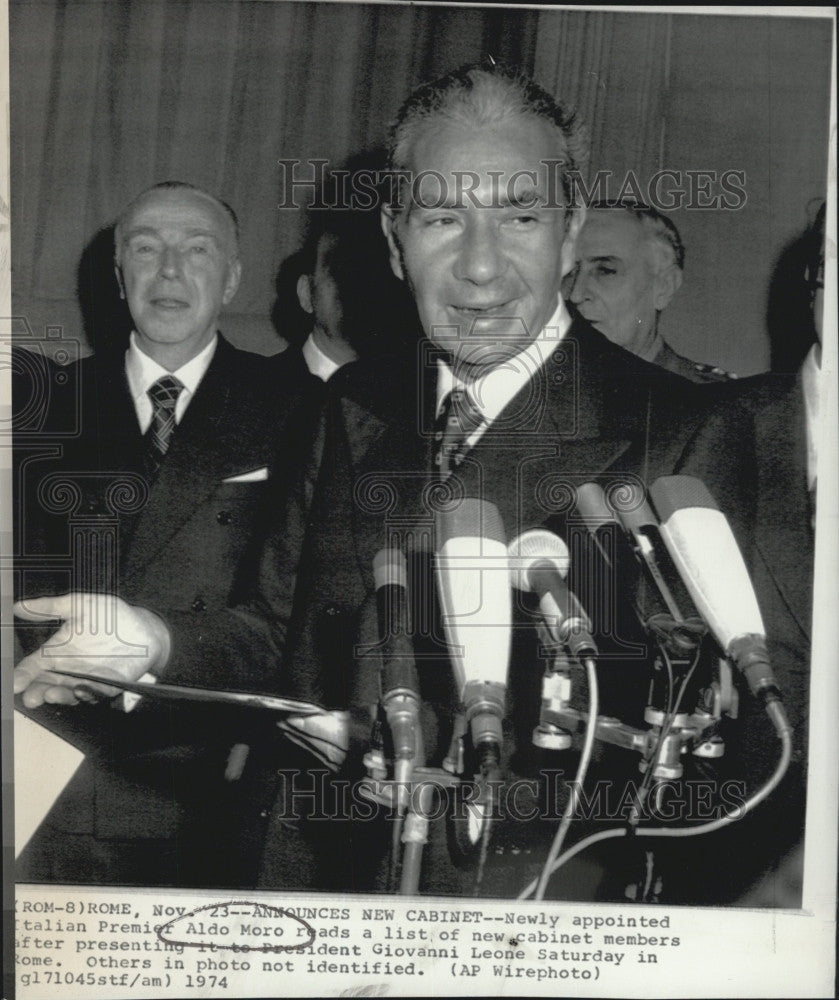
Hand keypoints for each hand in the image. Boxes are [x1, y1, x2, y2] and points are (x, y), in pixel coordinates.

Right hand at [13, 593, 171, 708]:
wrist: (143, 626)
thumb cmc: (109, 617)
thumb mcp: (79, 605)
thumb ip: (50, 607)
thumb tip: (18, 605)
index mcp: (57, 653)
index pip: (34, 667)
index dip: (23, 675)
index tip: (15, 682)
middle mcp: (69, 669)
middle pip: (47, 685)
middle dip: (37, 692)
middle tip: (30, 697)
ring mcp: (88, 679)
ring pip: (69, 693)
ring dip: (59, 696)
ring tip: (51, 694)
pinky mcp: (109, 685)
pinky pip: (97, 692)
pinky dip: (90, 693)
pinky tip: (82, 689)